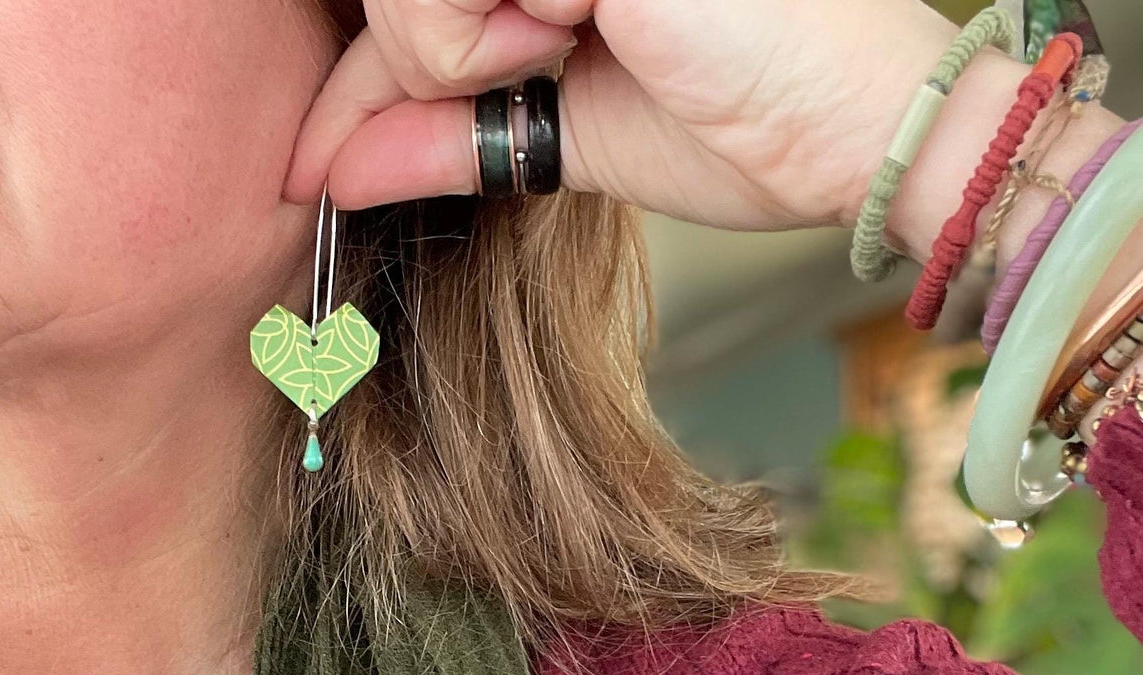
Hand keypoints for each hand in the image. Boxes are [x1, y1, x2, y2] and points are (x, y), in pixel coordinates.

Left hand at [284, 0, 967, 230]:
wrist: (856, 131)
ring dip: (446, 42)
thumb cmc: (744, 127)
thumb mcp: (563, 138)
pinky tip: (582, 20)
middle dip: (404, 58)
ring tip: (566, 41)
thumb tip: (334, 174)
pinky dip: (476, 30)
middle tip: (521, 68)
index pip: (401, 10)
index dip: (344, 87)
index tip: (303, 165)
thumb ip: (448, 135)